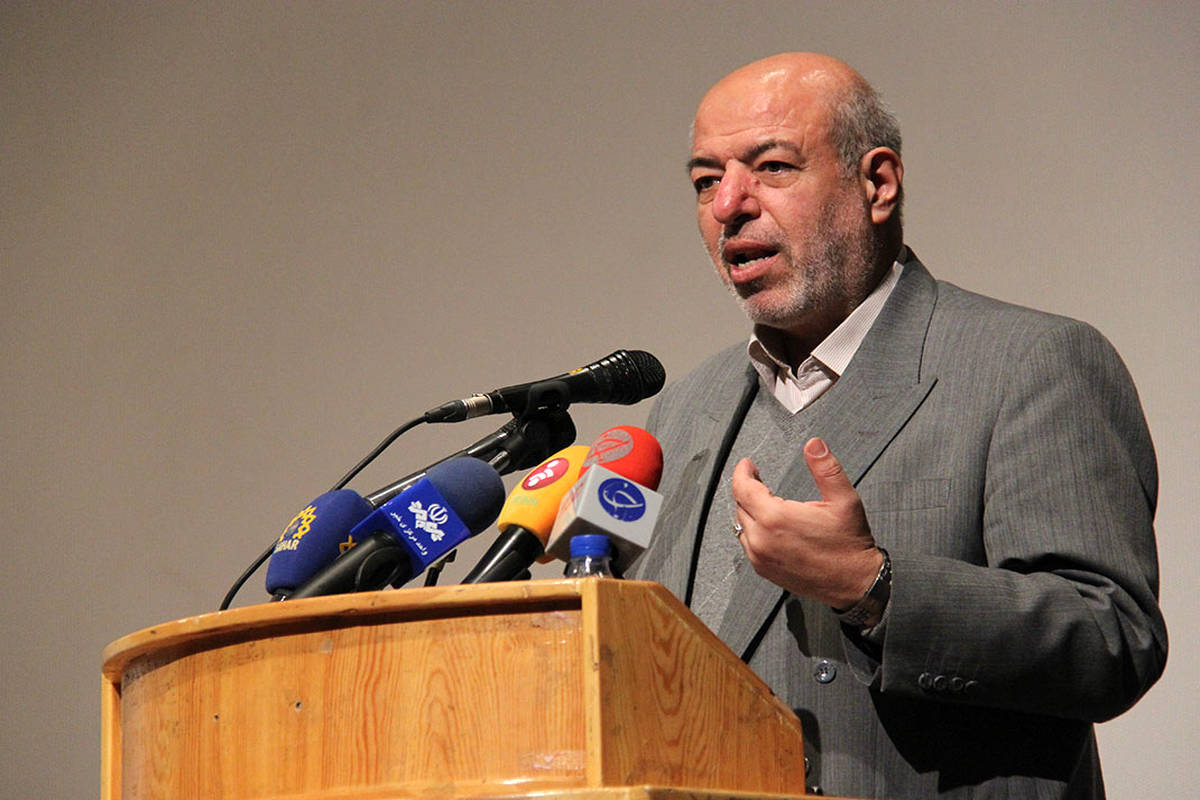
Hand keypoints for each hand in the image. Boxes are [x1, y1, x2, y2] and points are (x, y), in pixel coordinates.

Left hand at [732, 437, 881, 607]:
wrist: (855, 583)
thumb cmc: (849, 545)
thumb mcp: (844, 499)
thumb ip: (825, 468)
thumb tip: (814, 445)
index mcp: (776, 518)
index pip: (742, 488)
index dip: (742, 472)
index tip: (748, 465)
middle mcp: (762, 539)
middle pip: (740, 505)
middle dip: (748, 489)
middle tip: (759, 479)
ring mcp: (761, 557)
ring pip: (741, 526)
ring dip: (749, 511)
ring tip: (764, 500)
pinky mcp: (764, 570)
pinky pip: (748, 544)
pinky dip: (753, 531)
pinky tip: (768, 526)